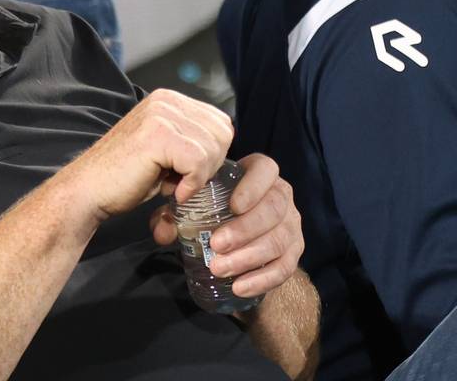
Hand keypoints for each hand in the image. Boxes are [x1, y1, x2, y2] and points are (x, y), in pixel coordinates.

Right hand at [66, 88, 232, 223]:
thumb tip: (221, 146)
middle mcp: (166, 100)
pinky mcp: (157, 135)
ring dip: (199, 176)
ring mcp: (161, 115)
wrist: (88, 190)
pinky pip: (198, 162)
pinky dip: (191, 184)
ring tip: (172, 185)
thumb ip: (189, 140)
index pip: (220, 122)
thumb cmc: (124, 176)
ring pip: (213, 148)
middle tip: (182, 181)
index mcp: (169, 99)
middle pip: (222, 133)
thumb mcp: (164, 149)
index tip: (188, 172)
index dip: (213, 153)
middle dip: (209, 165)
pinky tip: (172, 191)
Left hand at [151, 154, 303, 298]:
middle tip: (216, 245)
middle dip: (245, 229)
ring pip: (279, 240)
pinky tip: (239, 287)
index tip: (233, 206)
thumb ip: (174, 213)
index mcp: (261, 174)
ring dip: (250, 257)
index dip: (253, 187)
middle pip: (274, 209)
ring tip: (220, 269)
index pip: (266, 170)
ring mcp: (292, 225)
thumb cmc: (214, 209)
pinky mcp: (295, 252)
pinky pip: (285, 268)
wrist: (240, 234)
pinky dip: (262, 279)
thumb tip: (162, 230)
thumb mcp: (194, 204)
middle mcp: (282, 195)